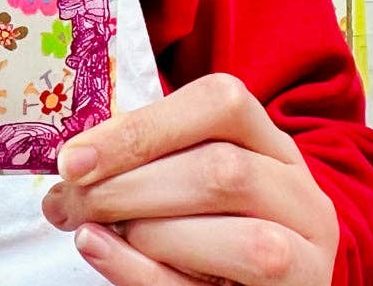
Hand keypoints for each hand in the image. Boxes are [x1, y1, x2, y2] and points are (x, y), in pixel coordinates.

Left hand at [42, 73, 338, 284]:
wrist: (260, 280)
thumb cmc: (212, 217)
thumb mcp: (190, 170)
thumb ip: (148, 158)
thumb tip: (74, 165)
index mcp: (269, 140)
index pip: (219, 104)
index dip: (142, 129)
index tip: (73, 159)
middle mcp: (299, 193)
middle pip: (220, 172)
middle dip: (128, 187)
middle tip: (67, 201)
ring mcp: (305, 255)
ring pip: (241, 241)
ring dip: (147, 233)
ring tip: (94, 228)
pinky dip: (143, 273)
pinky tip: (101, 252)